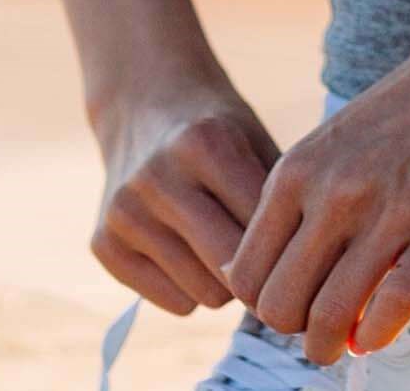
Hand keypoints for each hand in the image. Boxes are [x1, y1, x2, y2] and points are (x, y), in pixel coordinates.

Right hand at [91, 76, 282, 315]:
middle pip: (231, 271)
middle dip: (256, 271)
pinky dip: (190, 288)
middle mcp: (155, 178)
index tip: (302, 248)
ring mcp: (124, 213)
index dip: (290, 243)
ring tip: (224, 245)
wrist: (145, 107)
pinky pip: (174, 303)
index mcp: (202, 144)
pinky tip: (189, 251)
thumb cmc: (220, 132)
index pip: (261, 230)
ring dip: (224, 281)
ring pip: (204, 295)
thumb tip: (307, 279)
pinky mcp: (102, 244)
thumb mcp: (258, 143)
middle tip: (267, 256)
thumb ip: (280, 202)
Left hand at [225, 0, 409, 363]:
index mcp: (298, 170)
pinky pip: (390, 311)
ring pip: (327, 318)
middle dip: (295, 329)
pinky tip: (382, 330)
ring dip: (331, 346)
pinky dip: (378, 336)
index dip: (264, 301)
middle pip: (276, 306)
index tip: (292, 302)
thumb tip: (293, 274)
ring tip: (345, 345)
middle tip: (319, 328)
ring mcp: (388, 214)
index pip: (243, 272)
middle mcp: (333, 194)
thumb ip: (311, 199)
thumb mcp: (340, 141)